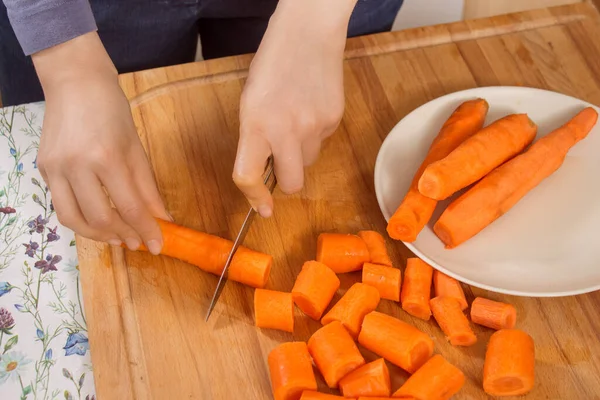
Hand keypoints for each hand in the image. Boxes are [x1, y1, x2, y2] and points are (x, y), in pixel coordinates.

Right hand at [33, 33, 169, 253]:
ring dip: (98, 235)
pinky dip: (81, 219)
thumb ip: (148, 187)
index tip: (159, 246)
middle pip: (100, 219)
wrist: (75, 82)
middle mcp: (77, 166)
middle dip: (123, 236)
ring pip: (74, 220)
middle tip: (138, 242)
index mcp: (107, 157)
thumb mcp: (137, 147)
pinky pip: (62, 206)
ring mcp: (55, 169)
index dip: (147, 231)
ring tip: (117, 237)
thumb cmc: (112, 110)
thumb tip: (163, 219)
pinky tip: (98, 221)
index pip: (130, 206)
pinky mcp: (43, 169)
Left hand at [233, 0, 355, 216]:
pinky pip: (323, 141)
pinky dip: (315, 133)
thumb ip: (256, 138)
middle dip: (287, 181)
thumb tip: (265, 170)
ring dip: (301, 152)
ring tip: (296, 119)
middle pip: (292, 182)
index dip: (253, 197)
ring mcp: (314, 126)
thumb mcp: (250, 102)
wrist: (308, 33)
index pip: (248, 174)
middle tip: (281, 164)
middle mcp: (286, 129)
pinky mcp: (334, 119)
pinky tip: (311, 107)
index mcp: (255, 123)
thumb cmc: (272, 63)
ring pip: (309, 161)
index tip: (261, 208)